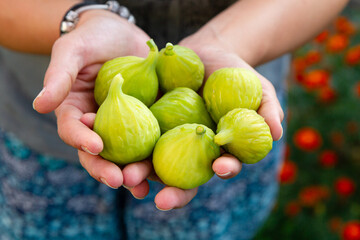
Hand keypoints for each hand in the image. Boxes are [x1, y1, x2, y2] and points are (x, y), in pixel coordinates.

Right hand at [31, 9, 208, 210]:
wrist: (123, 34)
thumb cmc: (93, 38)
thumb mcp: (73, 50)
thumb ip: (59, 76)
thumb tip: (39, 105)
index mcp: (77, 112)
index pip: (74, 131)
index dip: (81, 140)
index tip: (96, 146)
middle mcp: (99, 125)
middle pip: (99, 153)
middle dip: (106, 169)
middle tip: (119, 180)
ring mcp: (123, 126)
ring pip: (124, 155)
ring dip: (131, 173)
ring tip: (140, 187)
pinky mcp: (146, 123)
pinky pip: (149, 142)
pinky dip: (154, 158)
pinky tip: (162, 173)